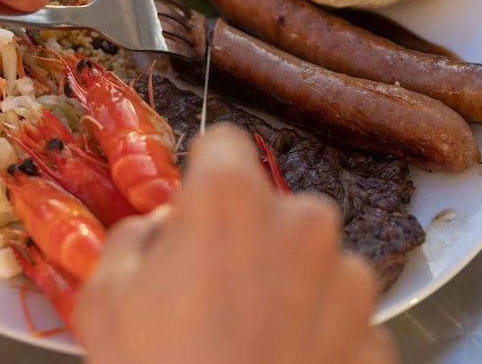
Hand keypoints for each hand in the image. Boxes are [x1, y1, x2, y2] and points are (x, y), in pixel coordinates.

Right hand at [76, 124, 396, 363]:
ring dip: (288, 283)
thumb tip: (165, 230)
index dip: (204, 172)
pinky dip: (319, 332)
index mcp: (232, 202)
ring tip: (251, 337)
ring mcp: (349, 284)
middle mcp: (303, 226)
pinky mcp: (376, 338)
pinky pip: (342, 317)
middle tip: (214, 290)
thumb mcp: (105, 297)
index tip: (197, 205)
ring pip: (314, 261)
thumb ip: (136, 238)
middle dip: (249, 235)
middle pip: (274, 206)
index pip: (224, 144)